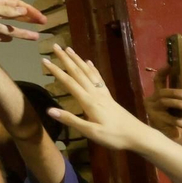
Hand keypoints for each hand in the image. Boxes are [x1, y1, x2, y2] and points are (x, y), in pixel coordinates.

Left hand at [0, 0, 46, 44]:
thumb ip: (7, 11)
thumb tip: (24, 10)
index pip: (17, 5)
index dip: (30, 10)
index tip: (40, 16)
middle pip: (17, 16)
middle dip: (30, 19)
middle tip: (44, 23)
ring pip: (11, 29)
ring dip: (23, 33)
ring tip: (36, 37)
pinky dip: (6, 39)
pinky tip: (12, 40)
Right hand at [41, 45, 163, 154]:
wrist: (137, 135)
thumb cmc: (113, 136)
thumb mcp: (90, 132)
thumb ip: (70, 120)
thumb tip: (49, 110)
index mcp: (88, 101)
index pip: (68, 82)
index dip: (56, 71)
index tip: (44, 60)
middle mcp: (94, 93)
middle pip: (78, 72)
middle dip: (65, 59)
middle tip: (55, 46)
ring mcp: (102, 93)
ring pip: (88, 72)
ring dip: (77, 60)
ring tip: (69, 49)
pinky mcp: (108, 96)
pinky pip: (98, 78)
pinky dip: (92, 68)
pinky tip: (89, 62)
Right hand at [146, 68, 181, 140]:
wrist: (172, 141)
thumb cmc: (178, 123)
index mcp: (157, 96)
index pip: (158, 82)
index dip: (163, 73)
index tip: (170, 65)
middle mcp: (152, 102)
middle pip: (163, 92)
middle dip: (177, 93)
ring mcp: (153, 112)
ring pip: (166, 103)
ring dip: (181, 105)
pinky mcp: (156, 122)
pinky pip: (172, 120)